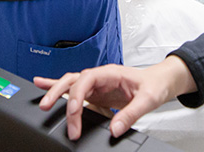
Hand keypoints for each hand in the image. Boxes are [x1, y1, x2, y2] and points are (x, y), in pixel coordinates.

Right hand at [35, 56, 195, 139]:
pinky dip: (58, 89)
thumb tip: (114, 129)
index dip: (76, 96)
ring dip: (56, 92)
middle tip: (48, 108)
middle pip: (73, 80)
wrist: (161, 82)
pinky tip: (43, 86)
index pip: (86, 80)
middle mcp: (101, 77)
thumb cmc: (155, 84)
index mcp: (111, 73)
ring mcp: (97, 85)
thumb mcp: (148, 99)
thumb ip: (130, 114)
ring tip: (42, 102)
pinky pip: (75, 91)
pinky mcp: (96, 94)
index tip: (73, 113)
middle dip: (58, 93)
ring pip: (70, 85)